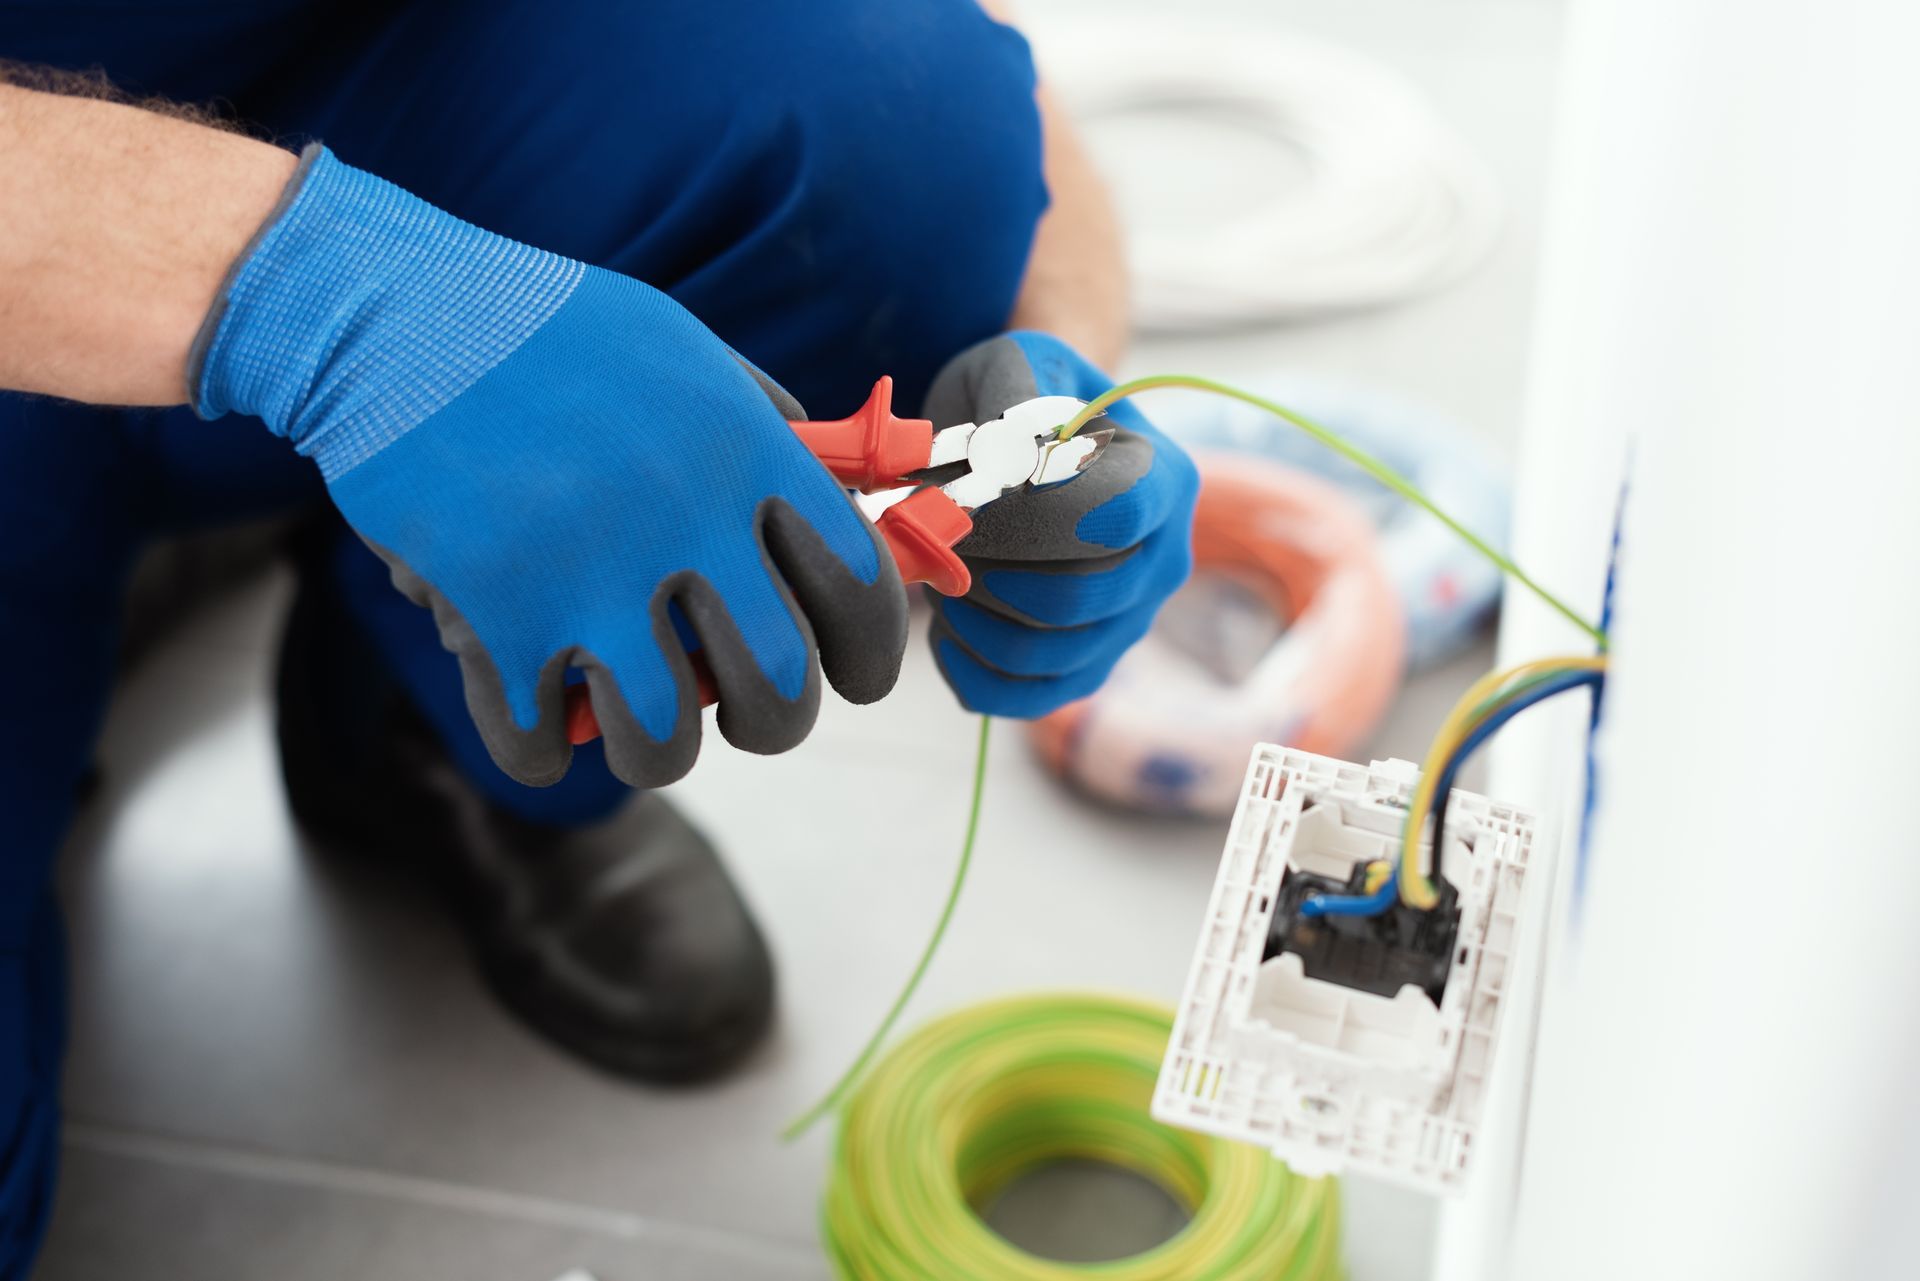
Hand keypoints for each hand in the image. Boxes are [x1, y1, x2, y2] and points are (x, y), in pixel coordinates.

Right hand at [193, 147, 907, 787]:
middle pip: (778, 691)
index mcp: (746, 451)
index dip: (871, 652)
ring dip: (656, 748)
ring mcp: (589, 575)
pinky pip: (540, 747)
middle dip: (771, 723)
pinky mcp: (496, 618)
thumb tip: (849, 510)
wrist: (392, 314)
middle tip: (743, 712)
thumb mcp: (688, 352)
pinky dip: (538, 748)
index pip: (859, 587)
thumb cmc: (553, 334)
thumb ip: (768, 433)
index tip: (854, 677)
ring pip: (665, 744)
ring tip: (636, 719)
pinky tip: (533, 711)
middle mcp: (684, 518)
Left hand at [922, 332, 1197, 716]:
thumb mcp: (1016, 362)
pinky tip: (945, 632)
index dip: (1028, 514)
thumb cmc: (1021, 395)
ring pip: (1047, 654)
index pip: (1114, 517)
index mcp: (1165, 480)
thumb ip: (1014, 394)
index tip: (969, 491)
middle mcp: (1164, 560)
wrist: (1026, 438)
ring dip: (973, 621)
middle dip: (987, 571)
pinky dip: (973, 674)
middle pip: (1076, 599)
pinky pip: (1029, 699)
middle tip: (941, 537)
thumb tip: (1007, 465)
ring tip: (941, 574)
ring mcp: (1129, 622)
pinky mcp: (1087, 666)